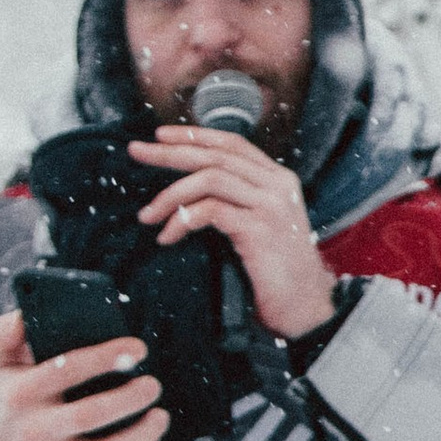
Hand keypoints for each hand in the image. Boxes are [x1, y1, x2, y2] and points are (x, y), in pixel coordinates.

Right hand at [0, 310, 166, 440]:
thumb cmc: (14, 403)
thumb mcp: (2, 369)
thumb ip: (7, 336)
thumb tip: (24, 315)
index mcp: (23, 395)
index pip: (65, 370)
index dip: (104, 357)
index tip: (137, 348)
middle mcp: (39, 429)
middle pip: (91, 415)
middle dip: (130, 398)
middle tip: (153, 385)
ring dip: (144, 434)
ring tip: (160, 415)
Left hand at [128, 127, 335, 338]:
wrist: (304, 305)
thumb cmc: (276, 268)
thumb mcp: (260, 222)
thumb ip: (238, 198)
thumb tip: (190, 183)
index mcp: (278, 179)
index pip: (232, 144)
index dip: (194, 135)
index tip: (160, 135)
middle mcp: (278, 185)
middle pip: (216, 156)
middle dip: (170, 153)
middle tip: (137, 152)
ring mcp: (271, 205)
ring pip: (210, 179)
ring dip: (170, 195)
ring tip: (147, 216)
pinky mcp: (260, 229)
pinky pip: (210, 211)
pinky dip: (181, 221)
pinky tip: (168, 237)